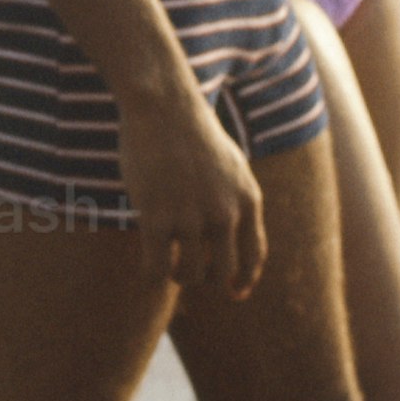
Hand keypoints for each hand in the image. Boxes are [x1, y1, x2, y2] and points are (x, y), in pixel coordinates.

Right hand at [115, 80, 265, 302]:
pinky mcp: (156, 217)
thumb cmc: (192, 133)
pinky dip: (151, 276)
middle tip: (188, 273)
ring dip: (177, 277)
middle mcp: (225, 213)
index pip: (254, 256)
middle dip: (206, 280)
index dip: (244, 281)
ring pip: (188, 274)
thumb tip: (231, 235)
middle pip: (221, 272)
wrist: (163, 106)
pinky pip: (156, 267)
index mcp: (248, 199)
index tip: (235, 294)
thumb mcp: (230, 166)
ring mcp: (191, 217)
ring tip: (165, 267)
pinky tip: (146, 272)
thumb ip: (235, 200)